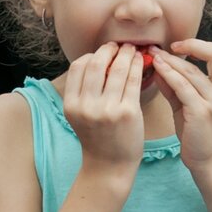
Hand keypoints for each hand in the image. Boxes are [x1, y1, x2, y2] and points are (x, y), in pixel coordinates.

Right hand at [61, 42, 143, 180]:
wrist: (110, 166)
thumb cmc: (98, 138)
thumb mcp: (80, 115)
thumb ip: (83, 91)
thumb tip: (97, 59)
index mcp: (72, 105)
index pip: (78, 67)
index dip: (92, 55)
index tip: (103, 52)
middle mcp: (87, 106)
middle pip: (96, 64)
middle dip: (109, 50)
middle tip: (119, 45)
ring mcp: (107, 110)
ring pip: (117, 69)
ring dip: (126, 54)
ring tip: (132, 49)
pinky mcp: (127, 112)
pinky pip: (133, 81)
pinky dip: (137, 67)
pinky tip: (140, 62)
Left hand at [150, 39, 211, 180]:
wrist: (208, 163)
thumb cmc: (198, 135)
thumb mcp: (188, 106)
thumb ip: (175, 86)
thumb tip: (159, 65)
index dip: (203, 45)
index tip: (181, 46)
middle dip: (191, 45)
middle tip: (166, 47)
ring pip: (193, 71)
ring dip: (171, 61)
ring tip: (154, 56)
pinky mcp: (202, 112)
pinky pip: (183, 86)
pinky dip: (169, 75)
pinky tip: (158, 69)